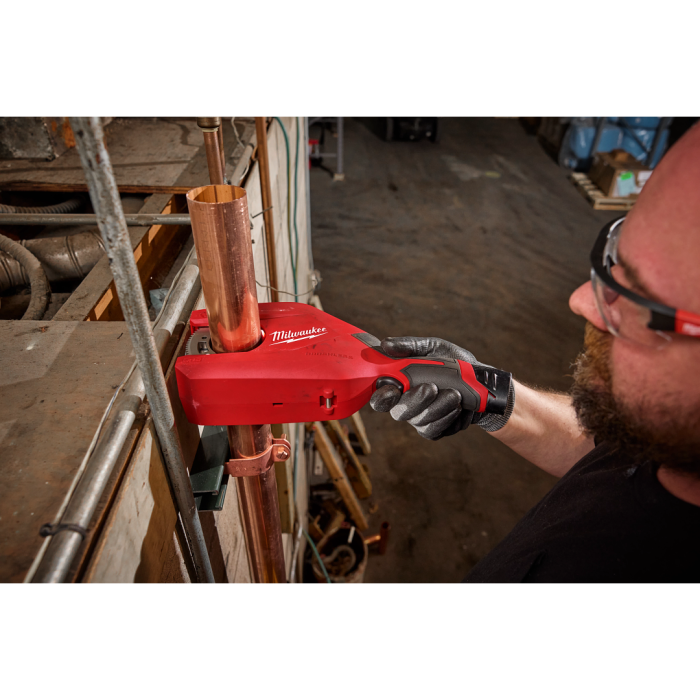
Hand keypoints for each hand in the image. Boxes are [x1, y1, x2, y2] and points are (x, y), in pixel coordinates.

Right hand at [368, 336, 513, 439]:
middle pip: (398, 412)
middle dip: (415, 400)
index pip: (380, 396)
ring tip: (455, 393)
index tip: (392, 390)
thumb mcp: (434, 347)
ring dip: (438, 406)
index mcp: (399, 384)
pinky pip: (434, 429)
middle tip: (431, 387)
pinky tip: (458, 406)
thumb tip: (386, 343)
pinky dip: (447, 417)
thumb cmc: (453, 363)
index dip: (381, 397)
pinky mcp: (434, 430)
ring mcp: (419, 419)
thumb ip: (410, 346)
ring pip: (420, 421)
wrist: (482, 383)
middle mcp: (405, 404)